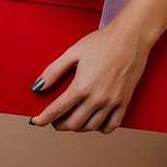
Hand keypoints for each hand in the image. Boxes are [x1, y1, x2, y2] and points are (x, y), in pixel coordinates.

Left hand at [28, 24, 149, 133]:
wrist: (131, 38)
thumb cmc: (102, 42)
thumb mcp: (73, 52)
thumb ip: (54, 71)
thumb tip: (38, 87)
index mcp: (82, 86)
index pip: (57, 110)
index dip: (43, 119)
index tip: (35, 121)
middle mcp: (97, 98)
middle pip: (73, 124)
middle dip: (59, 125)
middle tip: (54, 120)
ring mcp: (112, 101)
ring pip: (91, 127)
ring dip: (78, 127)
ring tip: (72, 119)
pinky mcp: (124, 101)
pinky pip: (112, 125)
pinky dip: (100, 128)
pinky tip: (94, 121)